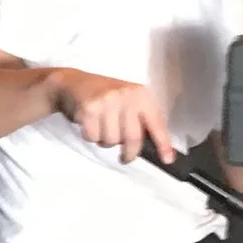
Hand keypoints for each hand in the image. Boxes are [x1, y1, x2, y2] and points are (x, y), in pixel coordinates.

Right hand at [49, 68, 175, 164]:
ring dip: (106, 142)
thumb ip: (141, 121)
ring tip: (102, 128)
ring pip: (111, 140)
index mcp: (141, 95)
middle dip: (129, 153)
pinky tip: (90, 124)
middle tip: (125, 158)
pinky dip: (91, 136)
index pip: (156, 123)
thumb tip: (156, 148)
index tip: (167, 160)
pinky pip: (93, 137)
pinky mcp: (89, 108)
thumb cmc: (105, 96)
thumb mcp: (128, 102)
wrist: (74, 82)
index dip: (163, 143)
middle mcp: (127, 96)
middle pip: (133, 138)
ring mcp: (107, 101)